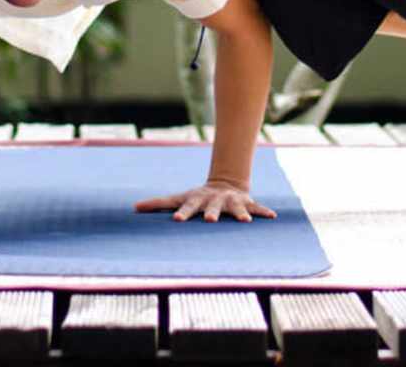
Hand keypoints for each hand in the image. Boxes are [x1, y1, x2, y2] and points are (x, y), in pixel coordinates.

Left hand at [133, 180, 277, 222]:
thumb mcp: (179, 198)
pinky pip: (257, 207)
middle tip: (211, 221)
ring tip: (246, 221)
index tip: (176, 219)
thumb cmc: (197, 197)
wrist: (225, 184)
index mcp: (197, 200)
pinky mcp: (246, 203)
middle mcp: (215, 201)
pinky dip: (263, 212)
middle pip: (212, 208)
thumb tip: (133, 208)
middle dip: (212, 214)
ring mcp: (231, 202)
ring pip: (236, 209)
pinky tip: (273, 217)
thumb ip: (157, 203)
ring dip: (241, 214)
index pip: (187, 206)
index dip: (182, 212)